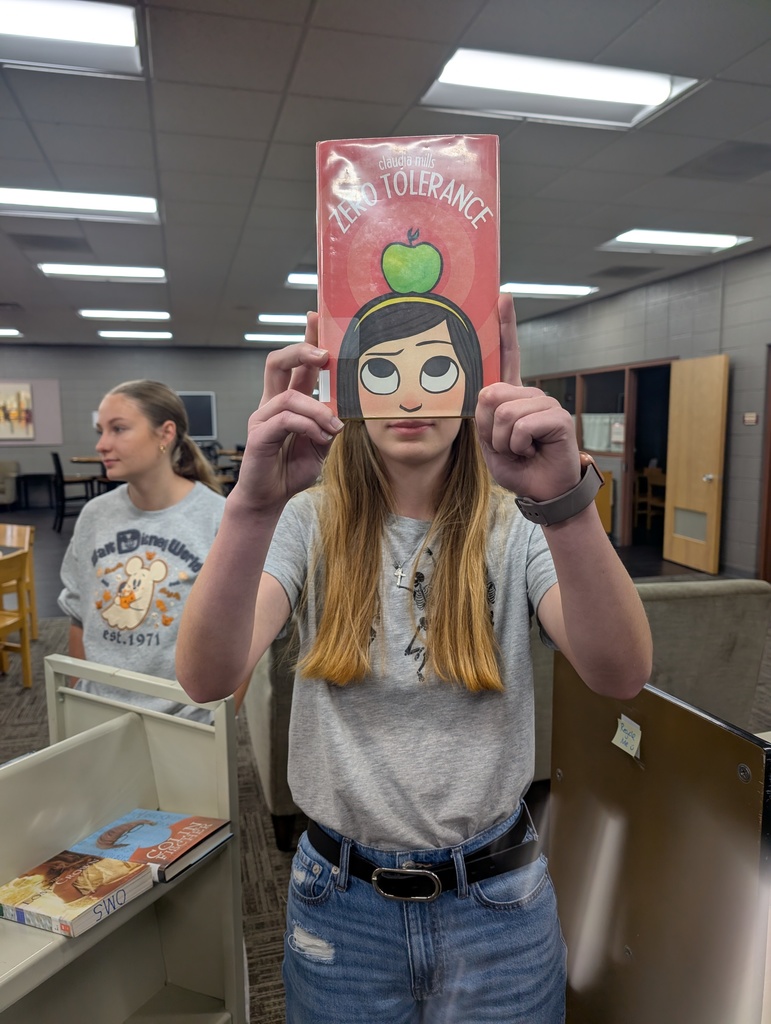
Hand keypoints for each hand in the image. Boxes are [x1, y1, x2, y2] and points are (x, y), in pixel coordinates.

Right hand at [234, 312, 342, 513]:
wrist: (270, 498)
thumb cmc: (291, 470)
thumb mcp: (321, 445)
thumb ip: (328, 425)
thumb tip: (342, 411)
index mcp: (289, 401)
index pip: (297, 363)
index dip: (306, 338)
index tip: (315, 316)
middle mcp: (273, 404)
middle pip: (278, 362)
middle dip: (301, 350)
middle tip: (323, 354)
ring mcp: (263, 417)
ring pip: (290, 396)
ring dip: (317, 410)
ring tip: (332, 428)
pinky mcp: (258, 435)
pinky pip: (286, 420)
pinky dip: (308, 426)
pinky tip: (319, 437)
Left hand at [475, 294, 580, 499]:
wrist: (543, 491)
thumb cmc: (518, 467)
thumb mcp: (489, 444)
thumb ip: (483, 417)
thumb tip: (486, 392)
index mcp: (513, 396)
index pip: (508, 357)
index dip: (506, 327)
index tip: (502, 296)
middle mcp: (530, 394)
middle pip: (490, 395)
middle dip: (489, 429)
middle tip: (507, 446)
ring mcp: (546, 402)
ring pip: (504, 414)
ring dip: (504, 442)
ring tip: (521, 450)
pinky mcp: (558, 417)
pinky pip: (521, 426)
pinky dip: (518, 446)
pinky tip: (534, 451)